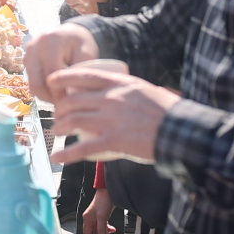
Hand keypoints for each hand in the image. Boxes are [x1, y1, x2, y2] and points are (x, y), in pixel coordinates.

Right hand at [24, 23, 99, 102]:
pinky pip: (32, 82)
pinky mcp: (26, 62)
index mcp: (50, 42)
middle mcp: (34, 48)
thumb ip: (80, 72)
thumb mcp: (87, 53)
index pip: (51, 75)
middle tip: (66, 105)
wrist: (69, 32)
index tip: (71, 103)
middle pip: (37, 83)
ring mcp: (27, 55)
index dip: (60, 93)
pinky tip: (56, 91)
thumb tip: (74, 95)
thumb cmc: (80, 42)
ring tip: (62, 99)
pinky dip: (43, 90)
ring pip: (32, 86)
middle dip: (51, 98)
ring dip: (47, 96)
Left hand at [46, 69, 180, 162]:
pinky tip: (56, 158)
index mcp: (118, 83)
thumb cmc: (168, 110)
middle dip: (59, 108)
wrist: (181, 130)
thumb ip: (127, 89)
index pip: (84, 76)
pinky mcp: (113, 141)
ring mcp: (110, 120)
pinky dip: (66, 154)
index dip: (64, 77)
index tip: (52, 80)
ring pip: (73, 120)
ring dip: (60, 126)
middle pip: (73, 100)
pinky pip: (83, 148)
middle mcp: (110, 99)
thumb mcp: (145, 89)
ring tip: (57, 131)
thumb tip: (119, 90)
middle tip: (57, 115)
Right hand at [82, 188, 116, 233]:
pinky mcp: (102, 216)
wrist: (109, 192)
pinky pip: (103, 225)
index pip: (86, 233)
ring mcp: (96, 217)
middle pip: (93, 232)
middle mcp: (90, 218)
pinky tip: (112, 229)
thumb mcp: (102, 217)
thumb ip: (102, 229)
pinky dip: (107, 228)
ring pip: (98, 229)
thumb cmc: (103, 201)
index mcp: (87, 218)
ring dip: (104, 233)